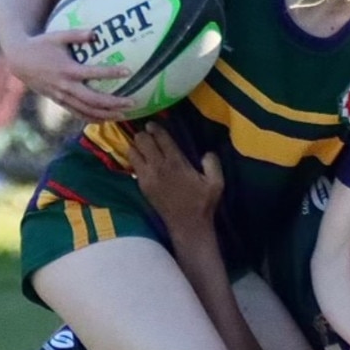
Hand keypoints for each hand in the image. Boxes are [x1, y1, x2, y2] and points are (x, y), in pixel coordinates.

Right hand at [5, 27, 134, 122]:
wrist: (19, 60)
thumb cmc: (41, 44)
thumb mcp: (57, 36)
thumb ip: (77, 35)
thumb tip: (96, 33)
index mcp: (68, 69)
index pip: (94, 73)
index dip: (112, 73)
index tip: (129, 71)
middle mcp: (66, 86)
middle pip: (94, 100)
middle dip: (114, 103)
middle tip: (132, 102)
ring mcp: (62, 96)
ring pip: (87, 111)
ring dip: (106, 114)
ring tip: (124, 115)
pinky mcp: (59, 101)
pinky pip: (77, 113)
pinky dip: (92, 118)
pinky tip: (105, 119)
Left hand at [129, 122, 222, 236]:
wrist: (187, 226)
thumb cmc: (202, 203)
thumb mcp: (216, 182)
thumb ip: (212, 163)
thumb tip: (207, 153)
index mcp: (176, 163)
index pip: (160, 138)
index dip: (155, 128)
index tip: (152, 124)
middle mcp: (158, 167)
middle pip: (142, 141)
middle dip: (143, 134)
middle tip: (147, 133)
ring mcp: (147, 177)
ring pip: (133, 152)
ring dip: (137, 146)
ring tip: (142, 145)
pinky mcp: (142, 186)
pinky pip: (132, 165)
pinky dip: (135, 159)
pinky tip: (141, 159)